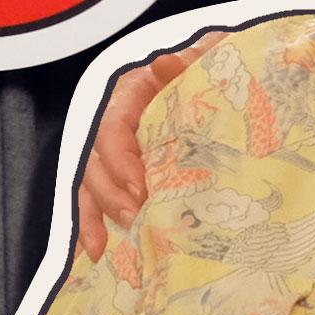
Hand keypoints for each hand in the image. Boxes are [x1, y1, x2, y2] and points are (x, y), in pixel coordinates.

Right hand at [72, 33, 223, 258]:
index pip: (113, 127)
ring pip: (89, 183)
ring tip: (103, 247)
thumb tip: (165, 63)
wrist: (225, 80)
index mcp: (133, 94)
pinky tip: (94, 253)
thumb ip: (191, 61)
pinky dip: (91, 224)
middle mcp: (117, 122)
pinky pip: (96, 198)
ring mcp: (117, 150)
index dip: (119, 159)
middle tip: (134, 219)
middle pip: (95, 160)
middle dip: (110, 194)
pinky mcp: (121, 173)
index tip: (140, 187)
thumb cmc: (214, 71)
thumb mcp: (207, 61)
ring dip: (94, 215)